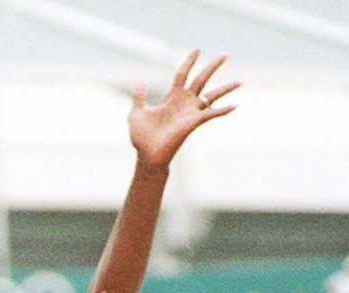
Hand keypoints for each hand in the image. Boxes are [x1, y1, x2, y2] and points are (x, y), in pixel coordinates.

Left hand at [129, 50, 238, 168]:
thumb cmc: (141, 139)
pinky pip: (211, 114)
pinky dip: (223, 110)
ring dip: (226, 89)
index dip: (189, 62)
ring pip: (212, 96)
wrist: (147, 156)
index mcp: (172, 98)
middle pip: (201, 79)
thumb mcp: (136, 114)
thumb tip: (139, 81)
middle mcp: (184, 103)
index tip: (197, 50)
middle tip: (224, 55)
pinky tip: (235, 105)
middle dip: (212, 67)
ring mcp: (190, 113)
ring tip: (240, 82)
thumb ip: (139, 97)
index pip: (182, 74)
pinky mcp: (193, 122)